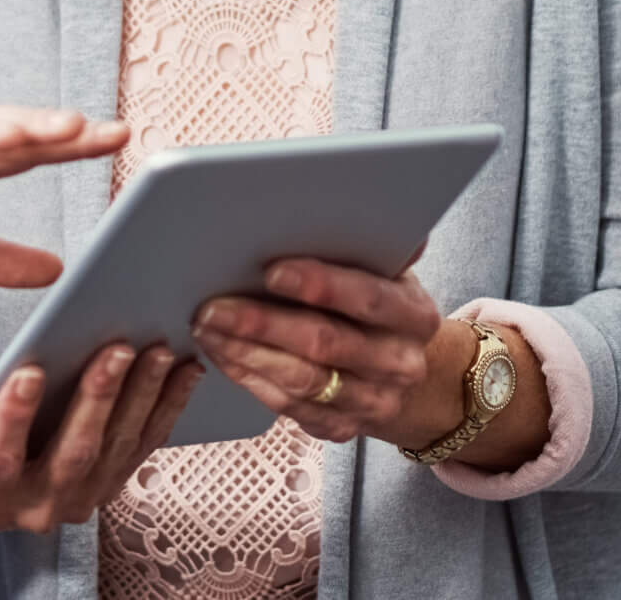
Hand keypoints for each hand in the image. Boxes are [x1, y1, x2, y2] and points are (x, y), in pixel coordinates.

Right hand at [0, 343, 202, 535]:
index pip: (0, 459)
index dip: (14, 418)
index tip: (29, 372)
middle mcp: (40, 506)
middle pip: (73, 452)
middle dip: (97, 399)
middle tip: (116, 348)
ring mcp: (83, 498)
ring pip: (116, 447)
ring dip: (142, 397)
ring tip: (156, 349)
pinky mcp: (112, 483)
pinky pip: (144, 445)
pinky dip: (166, 406)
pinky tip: (183, 369)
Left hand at [189, 259, 443, 444]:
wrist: (406, 373)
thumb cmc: (379, 304)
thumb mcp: (387, 271)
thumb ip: (368, 242)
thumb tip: (348, 193)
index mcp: (413, 314)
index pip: (368, 297)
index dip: (321, 284)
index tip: (271, 270)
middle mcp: (400, 363)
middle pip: (325, 344)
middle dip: (263, 323)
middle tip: (213, 305)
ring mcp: (373, 402)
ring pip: (301, 381)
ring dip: (246, 352)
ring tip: (206, 327)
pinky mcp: (341, 428)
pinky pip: (287, 407)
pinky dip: (249, 378)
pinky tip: (221, 354)